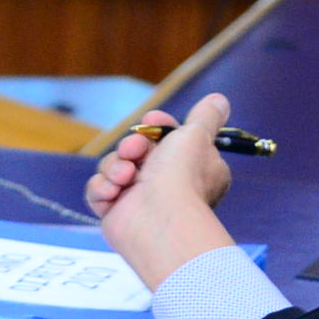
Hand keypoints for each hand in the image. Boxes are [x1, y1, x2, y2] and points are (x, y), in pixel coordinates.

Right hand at [87, 94, 238, 287]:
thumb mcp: (198, 134)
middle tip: (135, 150)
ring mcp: (138, 200)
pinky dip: (102, 189)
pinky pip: (98, 190)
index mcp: (191, 169)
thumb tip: (219, 100)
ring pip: (114, 167)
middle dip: (132, 146)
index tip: (153, 119)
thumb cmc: (182, 176)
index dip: (156, 127)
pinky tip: (114, 193)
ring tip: (125, 178)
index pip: (167, 139)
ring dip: (115, 167)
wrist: (158, 218)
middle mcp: (166, 186)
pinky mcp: (115, 213)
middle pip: (136, 151)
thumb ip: (206, 116)